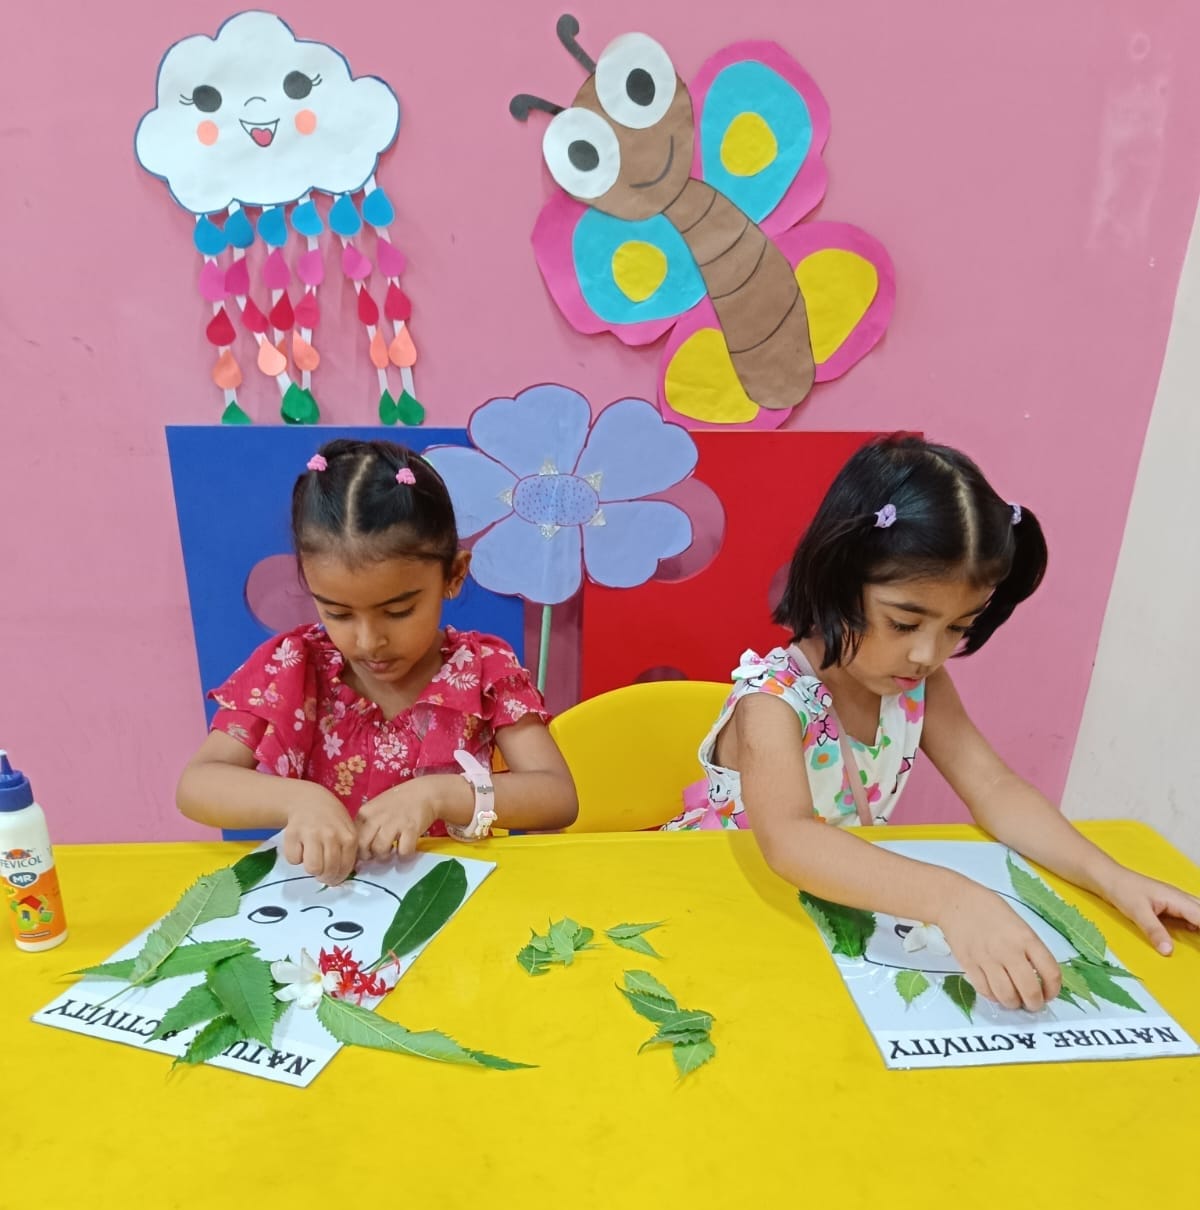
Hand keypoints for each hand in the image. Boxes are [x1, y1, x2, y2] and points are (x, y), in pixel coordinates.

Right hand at [282, 784, 357, 885]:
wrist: (309, 800)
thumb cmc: (331, 820)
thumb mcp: (347, 831)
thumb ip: (348, 852)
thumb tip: (340, 877)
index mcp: (349, 836)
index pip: (344, 868)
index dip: (337, 878)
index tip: (332, 878)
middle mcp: (331, 835)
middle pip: (328, 871)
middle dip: (324, 876)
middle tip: (321, 871)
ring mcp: (312, 834)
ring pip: (312, 868)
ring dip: (310, 868)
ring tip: (312, 858)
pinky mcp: (292, 834)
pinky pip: (294, 859)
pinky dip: (295, 857)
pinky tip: (300, 847)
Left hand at [356, 779, 438, 860]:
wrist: (425, 792)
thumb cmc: (399, 801)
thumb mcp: (377, 807)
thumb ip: (367, 823)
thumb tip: (358, 846)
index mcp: (366, 811)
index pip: (353, 836)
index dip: (358, 847)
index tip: (366, 850)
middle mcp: (377, 817)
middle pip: (363, 846)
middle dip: (369, 855)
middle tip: (377, 854)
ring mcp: (394, 823)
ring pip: (380, 850)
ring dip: (386, 856)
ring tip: (392, 850)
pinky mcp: (411, 829)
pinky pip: (403, 851)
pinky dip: (404, 855)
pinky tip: (406, 848)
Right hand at [936, 881, 1061, 1010]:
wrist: (955, 900)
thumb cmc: (989, 908)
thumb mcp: (1018, 923)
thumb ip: (1029, 948)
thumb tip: (1037, 976)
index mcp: (1026, 938)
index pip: (1051, 973)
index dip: (1053, 990)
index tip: (1049, 994)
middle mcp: (1009, 951)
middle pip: (1029, 990)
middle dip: (1035, 1004)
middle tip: (1033, 1004)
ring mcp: (987, 959)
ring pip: (1006, 996)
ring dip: (1014, 1004)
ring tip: (1014, 1000)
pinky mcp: (969, 964)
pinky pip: (985, 991)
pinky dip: (993, 997)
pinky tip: (995, 992)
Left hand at [1100, 866, 1199, 954]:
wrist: (1107, 877)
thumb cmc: (1121, 889)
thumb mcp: (1137, 911)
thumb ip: (1154, 930)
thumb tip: (1168, 951)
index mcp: (1177, 899)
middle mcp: (1180, 898)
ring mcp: (1175, 901)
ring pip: (1198, 912)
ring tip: (1198, 943)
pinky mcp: (1168, 906)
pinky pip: (1189, 915)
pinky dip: (1195, 924)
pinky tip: (1194, 933)